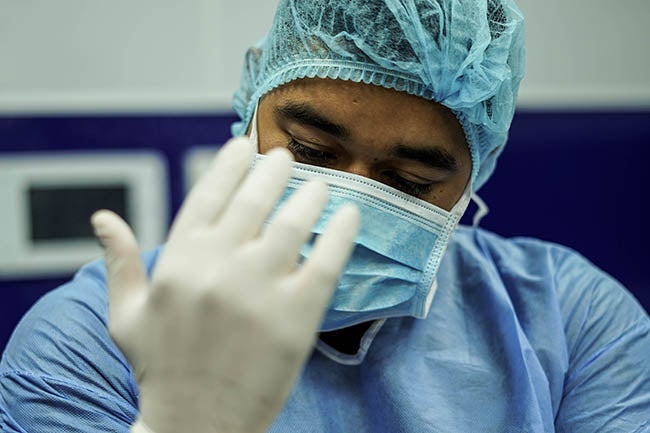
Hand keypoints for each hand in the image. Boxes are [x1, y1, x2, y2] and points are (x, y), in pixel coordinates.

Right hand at [91, 137, 359, 432]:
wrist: (197, 426)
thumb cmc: (163, 368)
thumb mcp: (127, 315)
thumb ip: (119, 262)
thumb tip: (101, 218)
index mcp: (177, 261)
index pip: (207, 193)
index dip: (229, 163)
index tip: (243, 143)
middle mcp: (217, 267)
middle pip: (255, 199)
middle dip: (274, 169)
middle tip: (287, 157)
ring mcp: (259, 291)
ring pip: (293, 223)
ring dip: (310, 194)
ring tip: (321, 184)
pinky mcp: (296, 317)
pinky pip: (326, 261)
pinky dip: (341, 232)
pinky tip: (349, 214)